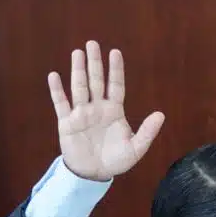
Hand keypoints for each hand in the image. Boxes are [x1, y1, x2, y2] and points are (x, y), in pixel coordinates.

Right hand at [48, 41, 164, 181]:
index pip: (116, 85)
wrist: (95, 174)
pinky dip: (57, 90)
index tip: (115, 52)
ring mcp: (81, 114)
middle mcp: (98, 108)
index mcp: (115, 111)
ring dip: (78, 70)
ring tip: (77, 52)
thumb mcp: (136, 148)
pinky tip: (55, 75)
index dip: (116, 69)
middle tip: (92, 43)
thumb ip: (148, 132)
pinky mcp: (67, 123)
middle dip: (95, 63)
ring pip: (79, 87)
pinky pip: (61, 103)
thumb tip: (160, 115)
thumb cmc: (116, 160)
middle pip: (96, 81)